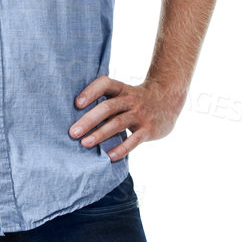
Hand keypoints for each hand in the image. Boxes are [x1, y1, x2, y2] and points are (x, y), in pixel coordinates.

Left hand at [69, 75, 184, 160]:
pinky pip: (134, 140)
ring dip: (100, 134)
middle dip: (89, 120)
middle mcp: (131, 100)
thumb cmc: (136, 100)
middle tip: (73, 132)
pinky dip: (122, 148)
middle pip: (108, 107)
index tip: (77, 104)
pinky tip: (109, 156)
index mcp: (122, 89)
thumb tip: (75, 118)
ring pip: (118, 123)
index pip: (105, 84)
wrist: (169, 100)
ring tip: (85, 143)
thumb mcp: (123, 94)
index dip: (91, 92)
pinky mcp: (149, 129)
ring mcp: (141, 115)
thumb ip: (105, 102)